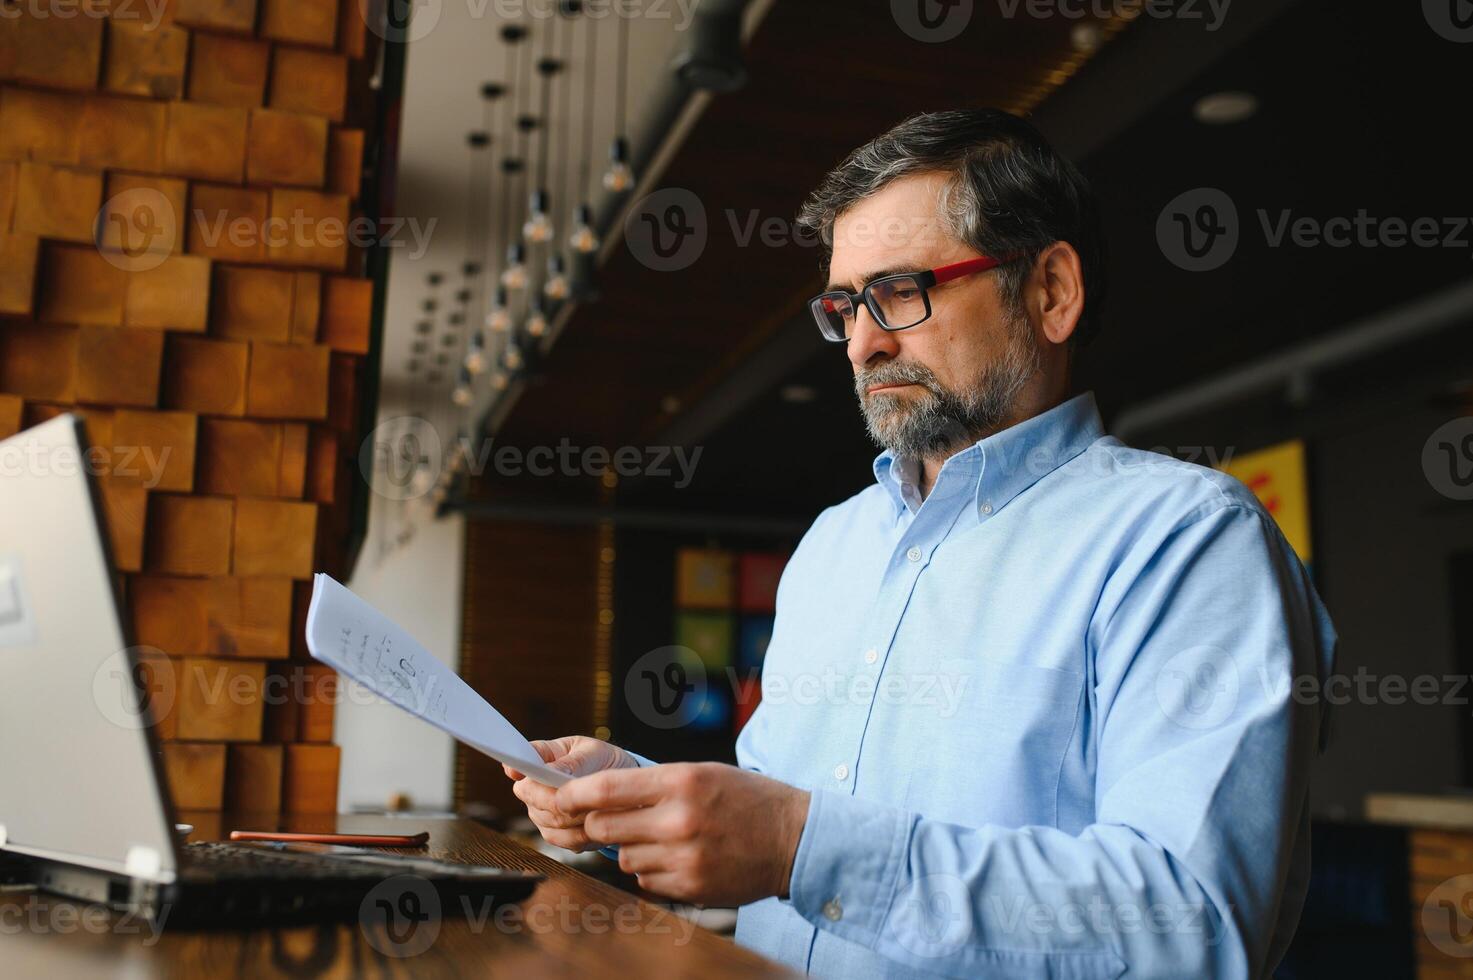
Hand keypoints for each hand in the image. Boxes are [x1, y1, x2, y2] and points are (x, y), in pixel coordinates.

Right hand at [502, 736, 638, 852]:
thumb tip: (550, 770)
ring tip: (598, 806)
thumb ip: (573, 761)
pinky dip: (582, 833)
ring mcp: (538, 813)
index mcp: (539, 758)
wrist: (618, 788)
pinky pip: (562, 839)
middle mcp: (532, 787)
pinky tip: (595, 821)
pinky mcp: (553, 834)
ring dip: (577, 815)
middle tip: (587, 794)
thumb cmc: (602, 762)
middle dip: (561, 797)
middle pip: (532, 796)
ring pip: (550, 820)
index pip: (520, 760)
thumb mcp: (594, 752)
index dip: (515, 766)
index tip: (516, 770)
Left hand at [555, 762, 809, 905]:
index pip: (605, 789)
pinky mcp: (689, 888)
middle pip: (603, 827)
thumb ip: (652, 785)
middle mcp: (679, 820)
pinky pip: (645, 880)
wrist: (795, 839)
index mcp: (681, 782)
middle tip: (609, 818)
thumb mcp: (702, 773)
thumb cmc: (747, 799)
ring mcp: (684, 858)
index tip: (558, 795)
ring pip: (622, 856)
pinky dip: (652, 869)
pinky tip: (681, 857)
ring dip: (631, 847)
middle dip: (597, 823)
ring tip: (664, 836)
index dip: (572, 794)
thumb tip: (596, 799)